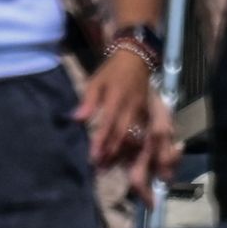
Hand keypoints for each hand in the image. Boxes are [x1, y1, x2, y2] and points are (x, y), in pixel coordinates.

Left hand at [78, 48, 172, 181]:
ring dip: (129, 154)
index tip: (93, 158)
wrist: (137, 58)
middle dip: (113, 153)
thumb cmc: (112, 72)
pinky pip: (148, 134)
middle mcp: (133, 107)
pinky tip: (139, 162)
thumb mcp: (96, 81)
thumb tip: (76, 119)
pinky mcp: (150, 114)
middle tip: (101, 168)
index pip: (109, 123)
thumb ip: (88, 101)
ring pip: (139, 137)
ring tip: (118, 169)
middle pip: (125, 134)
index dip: (101, 141)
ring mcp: (144, 111)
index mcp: (117, 98)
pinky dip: (143, 149)